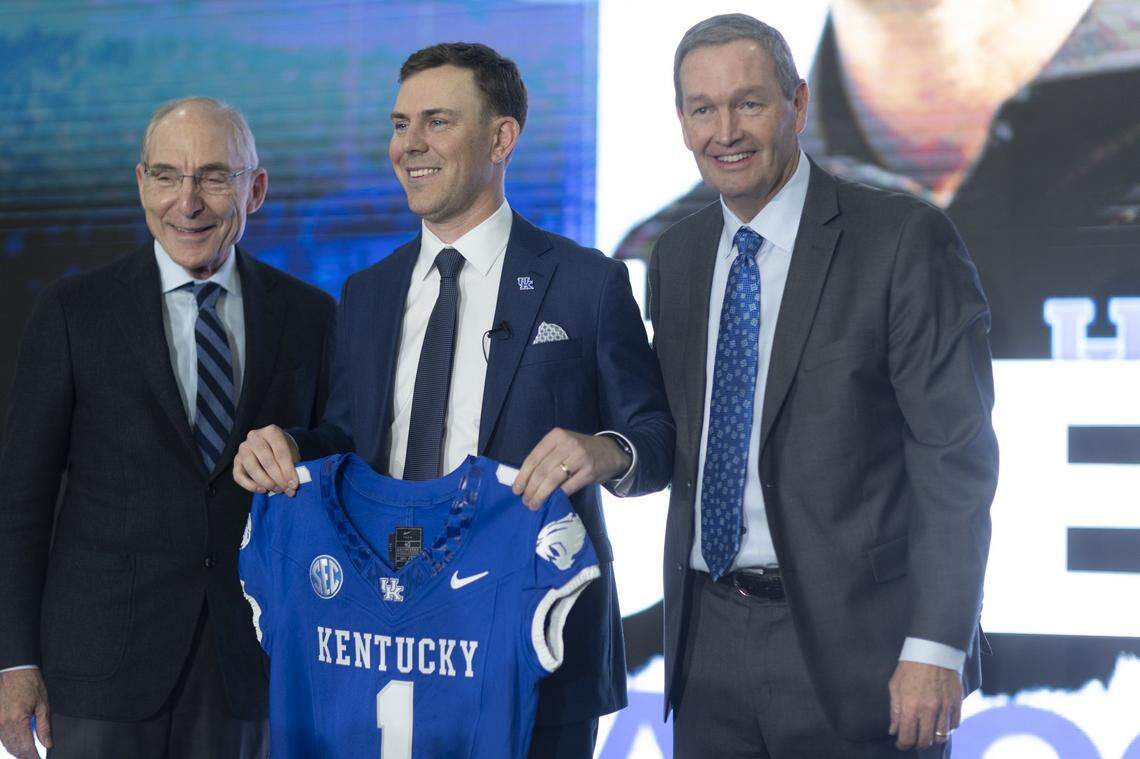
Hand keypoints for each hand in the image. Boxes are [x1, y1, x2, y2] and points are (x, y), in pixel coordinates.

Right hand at [0, 669, 50, 758]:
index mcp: (17, 721)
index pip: (26, 748)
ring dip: (17, 750)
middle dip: (25, 756)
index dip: (33, 757)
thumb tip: (47, 744)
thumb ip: (45, 727)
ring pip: (6, 744)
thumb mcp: (43, 704)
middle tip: (35, 757)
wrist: (14, 670)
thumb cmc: (29, 683)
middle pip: (14, 749)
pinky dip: (10, 742)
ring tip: (30, 751)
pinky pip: (1, 737)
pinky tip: (19, 741)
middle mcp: (3, 724)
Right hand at [233, 425, 300, 496]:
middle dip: (278, 478)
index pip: (281, 452)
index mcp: (271, 431)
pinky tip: (263, 490)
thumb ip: (293, 466)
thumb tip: (292, 485)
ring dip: (266, 482)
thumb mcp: (292, 453)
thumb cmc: (284, 450)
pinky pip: (239, 476)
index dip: (288, 470)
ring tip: (277, 490)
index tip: (294, 485)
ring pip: (252, 468)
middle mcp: (255, 437)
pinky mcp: (236, 460)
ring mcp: (243, 448)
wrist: (273, 445)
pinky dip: (250, 486)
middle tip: (286, 490)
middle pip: (267, 461)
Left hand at [512, 429, 630, 509]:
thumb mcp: (562, 445)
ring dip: (541, 495)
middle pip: (542, 470)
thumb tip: (525, 481)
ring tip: (534, 505)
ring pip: (553, 480)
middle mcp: (567, 444)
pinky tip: (552, 502)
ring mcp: (579, 457)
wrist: (610, 451)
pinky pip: (568, 487)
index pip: (533, 458)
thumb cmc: (580, 450)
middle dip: (531, 489)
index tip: (516, 490)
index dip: (523, 476)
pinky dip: (558, 496)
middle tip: (526, 502)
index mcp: (556, 436)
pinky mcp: (589, 470)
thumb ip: (546, 457)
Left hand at [888, 660, 961, 749]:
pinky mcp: (957, 703)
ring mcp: (945, 707)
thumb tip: (894, 731)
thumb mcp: (895, 686)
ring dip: (933, 738)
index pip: (907, 737)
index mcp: (910, 705)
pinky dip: (947, 728)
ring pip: (941, 737)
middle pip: (925, 741)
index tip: (901, 743)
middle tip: (914, 739)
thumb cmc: (910, 667)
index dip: (903, 744)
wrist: (933, 650)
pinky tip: (940, 722)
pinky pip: (954, 725)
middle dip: (917, 744)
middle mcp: (929, 709)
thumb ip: (895, 711)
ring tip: (927, 732)